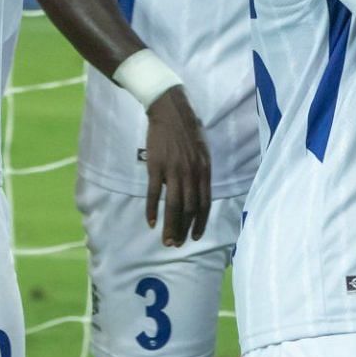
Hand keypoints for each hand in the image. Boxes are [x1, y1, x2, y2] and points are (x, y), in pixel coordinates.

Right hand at [144, 87, 211, 245]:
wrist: (170, 112)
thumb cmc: (189, 132)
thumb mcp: (202, 152)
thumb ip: (201, 173)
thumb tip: (199, 194)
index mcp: (204, 170)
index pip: (204, 203)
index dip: (200, 222)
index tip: (195, 236)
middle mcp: (191, 173)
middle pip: (188, 208)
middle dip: (183, 229)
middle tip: (177, 244)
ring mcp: (173, 170)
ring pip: (172, 205)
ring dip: (170, 226)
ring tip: (166, 240)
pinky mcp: (156, 166)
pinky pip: (153, 193)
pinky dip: (151, 210)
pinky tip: (151, 222)